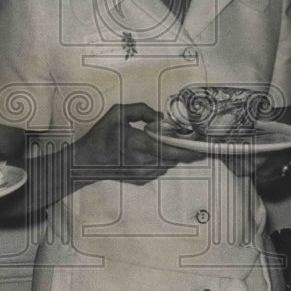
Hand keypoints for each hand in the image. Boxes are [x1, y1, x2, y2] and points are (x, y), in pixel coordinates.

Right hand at [74, 103, 201, 184]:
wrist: (86, 162)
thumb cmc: (101, 136)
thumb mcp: (117, 113)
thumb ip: (141, 110)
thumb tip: (161, 118)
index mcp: (138, 143)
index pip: (171, 148)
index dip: (190, 149)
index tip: (204, 147)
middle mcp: (142, 161)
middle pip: (175, 158)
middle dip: (187, 151)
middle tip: (196, 145)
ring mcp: (142, 173)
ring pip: (169, 164)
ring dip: (172, 154)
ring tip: (167, 144)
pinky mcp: (141, 180)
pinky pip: (160, 169)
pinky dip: (161, 160)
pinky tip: (152, 152)